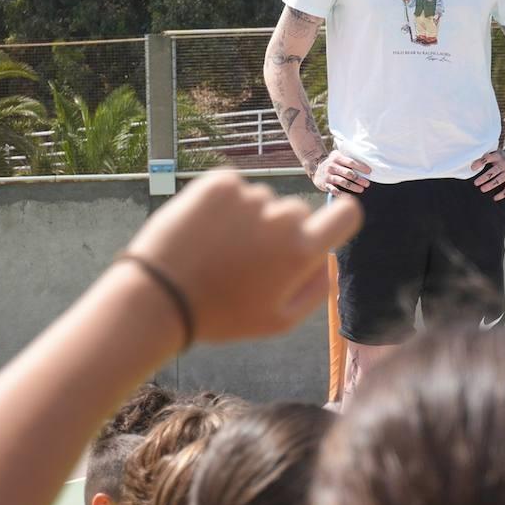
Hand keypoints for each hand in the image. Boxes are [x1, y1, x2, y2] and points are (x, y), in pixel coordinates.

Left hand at [121, 170, 361, 341]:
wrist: (158, 295)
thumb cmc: (221, 315)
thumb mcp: (278, 321)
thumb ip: (316, 289)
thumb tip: (327, 258)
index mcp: (301, 251)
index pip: (346, 214)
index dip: (339, 218)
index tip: (323, 226)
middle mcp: (281, 217)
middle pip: (295, 212)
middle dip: (279, 230)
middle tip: (246, 260)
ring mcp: (249, 196)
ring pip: (261, 201)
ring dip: (247, 219)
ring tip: (217, 250)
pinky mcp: (219, 182)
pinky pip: (234, 188)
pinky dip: (223, 204)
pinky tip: (205, 232)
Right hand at [313, 151, 371, 194]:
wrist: (316, 170)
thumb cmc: (332, 163)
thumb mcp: (337, 156)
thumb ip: (347, 156)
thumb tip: (364, 157)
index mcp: (337, 158)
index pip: (351, 162)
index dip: (361, 167)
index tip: (369, 171)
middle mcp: (332, 167)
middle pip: (348, 173)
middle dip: (359, 179)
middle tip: (367, 183)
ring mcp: (328, 176)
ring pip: (343, 182)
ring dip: (353, 187)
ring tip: (361, 189)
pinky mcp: (325, 185)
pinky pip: (335, 191)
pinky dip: (343, 195)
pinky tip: (350, 197)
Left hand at [472, 148, 504, 200]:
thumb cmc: (499, 158)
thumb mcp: (494, 153)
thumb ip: (485, 158)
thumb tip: (470, 166)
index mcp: (498, 156)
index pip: (488, 158)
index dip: (480, 162)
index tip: (472, 168)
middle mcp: (504, 164)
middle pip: (494, 171)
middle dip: (484, 177)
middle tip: (475, 183)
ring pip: (499, 180)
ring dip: (490, 185)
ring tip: (482, 189)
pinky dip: (502, 194)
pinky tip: (494, 198)